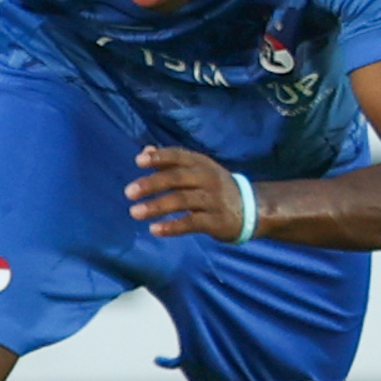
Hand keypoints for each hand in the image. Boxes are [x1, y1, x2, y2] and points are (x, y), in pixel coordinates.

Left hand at [128, 145, 242, 238]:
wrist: (252, 209)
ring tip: (134, 212)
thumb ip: (170, 162)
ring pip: (182, 200)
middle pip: (177, 178)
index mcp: (201, 163)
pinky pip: (192, 223)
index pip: (179, 156)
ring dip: (157, 206)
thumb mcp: (197, 170)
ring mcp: (213, 200)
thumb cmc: (213, 187)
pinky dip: (172, 226)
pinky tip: (154, 229)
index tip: (138, 161)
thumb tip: (144, 151)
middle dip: (152, 184)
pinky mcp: (217, 221)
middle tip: (128, 192)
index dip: (160, 157)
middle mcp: (207, 179)